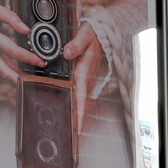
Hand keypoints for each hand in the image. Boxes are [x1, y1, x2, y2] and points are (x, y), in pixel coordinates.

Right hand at [0, 2, 43, 90]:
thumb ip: (11, 17)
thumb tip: (26, 30)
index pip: (12, 50)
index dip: (28, 57)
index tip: (40, 60)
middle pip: (2, 67)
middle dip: (20, 75)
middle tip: (34, 77)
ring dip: (12, 76)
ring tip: (28, 78)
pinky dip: (5, 70)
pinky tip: (16, 73)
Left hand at [63, 21, 105, 140]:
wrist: (100, 32)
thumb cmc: (93, 33)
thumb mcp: (86, 34)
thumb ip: (77, 43)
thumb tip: (67, 53)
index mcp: (83, 69)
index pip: (80, 92)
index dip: (78, 108)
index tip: (77, 124)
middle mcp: (84, 76)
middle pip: (80, 102)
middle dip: (78, 118)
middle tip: (73, 135)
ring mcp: (83, 78)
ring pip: (79, 99)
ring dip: (76, 114)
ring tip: (72, 129)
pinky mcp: (81, 77)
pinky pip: (78, 93)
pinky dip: (75, 104)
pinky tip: (70, 112)